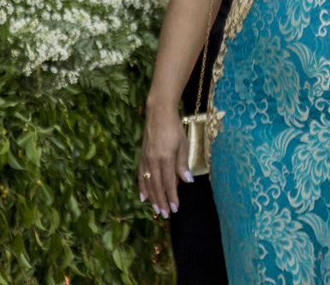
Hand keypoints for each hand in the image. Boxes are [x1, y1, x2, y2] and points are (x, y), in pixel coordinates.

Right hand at [138, 104, 190, 218]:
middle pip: (158, 186)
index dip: (172, 196)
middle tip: (165, 215)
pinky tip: (143, 197)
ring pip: (149, 183)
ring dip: (152, 198)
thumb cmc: (174, 129)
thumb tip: (187, 181)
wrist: (158, 114)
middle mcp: (154, 161)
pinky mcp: (141, 157)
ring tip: (156, 210)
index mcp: (166, 158)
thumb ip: (183, 164)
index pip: (169, 182)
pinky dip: (142, 187)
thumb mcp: (183, 145)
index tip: (175, 208)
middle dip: (162, 201)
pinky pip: (141, 175)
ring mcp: (146, 159)